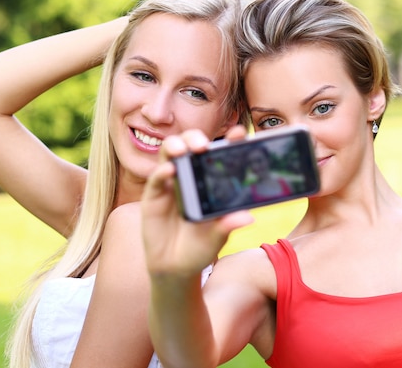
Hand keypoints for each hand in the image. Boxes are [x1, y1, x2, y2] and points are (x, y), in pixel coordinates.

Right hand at [141, 127, 253, 278]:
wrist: (175, 267)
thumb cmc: (200, 248)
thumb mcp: (217, 238)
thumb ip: (227, 226)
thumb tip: (247, 217)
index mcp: (210, 181)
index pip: (219, 154)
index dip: (229, 141)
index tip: (240, 133)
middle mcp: (190, 177)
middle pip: (189, 145)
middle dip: (195, 138)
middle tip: (203, 146)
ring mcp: (170, 183)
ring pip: (169, 154)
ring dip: (175, 146)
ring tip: (183, 150)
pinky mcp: (154, 196)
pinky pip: (155, 180)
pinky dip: (161, 172)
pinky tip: (169, 171)